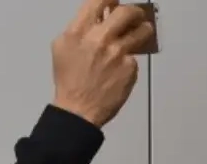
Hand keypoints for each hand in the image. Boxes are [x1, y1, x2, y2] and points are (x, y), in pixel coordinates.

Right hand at [51, 0, 154, 126]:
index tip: (114, 1)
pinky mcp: (130, 68)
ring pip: (141, 31)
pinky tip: (121, 69)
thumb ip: (80, 28)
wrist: (77, 110)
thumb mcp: (63, 48)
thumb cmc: (70, 81)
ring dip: (143, 30)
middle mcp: (99, 39)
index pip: (100, 1)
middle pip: (126, 12)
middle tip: (135, 16)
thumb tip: (99, 16)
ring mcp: (117, 53)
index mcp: (78, 32)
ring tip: (142, 33)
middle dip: (134, 12)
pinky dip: (130, 60)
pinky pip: (135, 57)